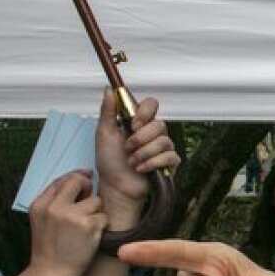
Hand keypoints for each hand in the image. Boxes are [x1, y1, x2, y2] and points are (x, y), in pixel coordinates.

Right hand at [26, 171, 108, 275]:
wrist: (51, 272)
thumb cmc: (50, 247)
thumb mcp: (42, 220)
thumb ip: (56, 200)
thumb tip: (82, 178)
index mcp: (40, 204)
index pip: (62, 179)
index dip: (77, 178)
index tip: (86, 180)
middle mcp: (55, 207)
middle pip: (80, 182)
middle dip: (88, 189)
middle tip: (89, 204)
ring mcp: (72, 215)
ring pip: (96, 201)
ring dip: (96, 213)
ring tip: (85, 228)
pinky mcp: (88, 225)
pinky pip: (104, 217)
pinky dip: (101, 226)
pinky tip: (91, 237)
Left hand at [94, 90, 179, 226]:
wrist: (115, 186)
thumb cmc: (109, 161)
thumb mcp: (104, 133)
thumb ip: (108, 111)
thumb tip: (108, 90)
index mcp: (138, 122)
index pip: (152, 104)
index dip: (145, 112)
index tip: (133, 123)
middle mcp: (153, 132)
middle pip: (160, 125)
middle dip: (140, 139)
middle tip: (128, 148)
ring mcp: (163, 147)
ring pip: (164, 142)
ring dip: (143, 154)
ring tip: (132, 161)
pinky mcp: (169, 162)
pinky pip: (170, 157)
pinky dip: (152, 164)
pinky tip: (141, 169)